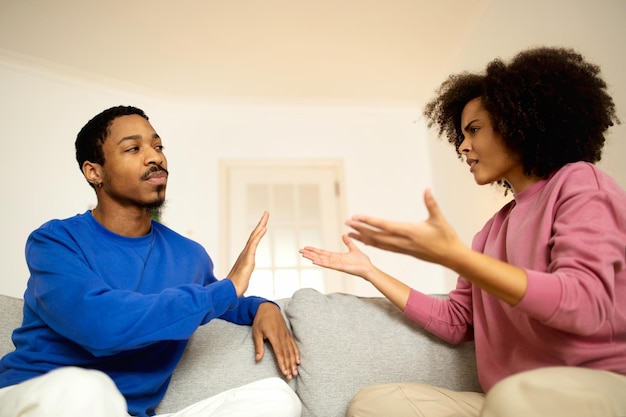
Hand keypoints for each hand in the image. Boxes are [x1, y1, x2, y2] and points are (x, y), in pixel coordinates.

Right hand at [227, 211, 268, 296]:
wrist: (229, 292)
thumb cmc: (235, 286)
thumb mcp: (243, 277)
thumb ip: (244, 272)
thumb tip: (243, 273)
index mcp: (245, 256)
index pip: (253, 240)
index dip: (258, 230)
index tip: (264, 223)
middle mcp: (245, 253)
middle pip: (254, 235)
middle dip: (261, 223)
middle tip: (266, 212)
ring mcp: (245, 256)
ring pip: (254, 237)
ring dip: (260, 225)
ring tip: (266, 216)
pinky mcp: (247, 260)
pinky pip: (253, 245)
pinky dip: (258, 235)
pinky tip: (263, 228)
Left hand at [252, 302, 299, 380]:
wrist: (267, 308)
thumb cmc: (260, 320)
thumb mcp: (256, 333)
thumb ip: (258, 346)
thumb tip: (258, 358)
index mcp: (274, 337)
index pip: (279, 353)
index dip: (283, 363)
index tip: (285, 372)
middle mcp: (282, 337)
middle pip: (287, 354)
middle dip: (289, 366)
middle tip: (291, 376)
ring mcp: (286, 335)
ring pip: (291, 350)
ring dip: (294, 362)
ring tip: (295, 371)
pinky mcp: (288, 334)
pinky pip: (294, 345)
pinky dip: (297, 353)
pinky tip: (298, 360)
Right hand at [300, 234, 375, 279]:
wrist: (368, 268)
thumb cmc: (362, 261)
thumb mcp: (353, 249)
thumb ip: (348, 243)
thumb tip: (344, 235)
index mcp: (337, 257)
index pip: (323, 253)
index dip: (315, 250)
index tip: (307, 248)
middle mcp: (334, 261)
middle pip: (319, 256)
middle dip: (310, 253)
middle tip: (300, 251)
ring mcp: (336, 265)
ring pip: (321, 260)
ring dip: (312, 257)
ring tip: (304, 255)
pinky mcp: (340, 267)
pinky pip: (328, 265)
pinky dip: (321, 263)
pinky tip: (314, 261)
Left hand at [346, 189, 461, 265]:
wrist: (451, 256)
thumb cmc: (446, 237)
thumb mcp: (439, 219)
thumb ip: (431, 203)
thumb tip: (427, 189)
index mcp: (408, 231)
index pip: (384, 225)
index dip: (369, 221)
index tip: (356, 217)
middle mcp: (402, 241)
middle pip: (376, 235)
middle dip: (360, 229)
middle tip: (346, 223)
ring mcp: (402, 248)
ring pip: (378, 244)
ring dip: (363, 238)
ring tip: (350, 234)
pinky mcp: (403, 251)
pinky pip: (384, 248)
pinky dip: (373, 244)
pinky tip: (366, 241)